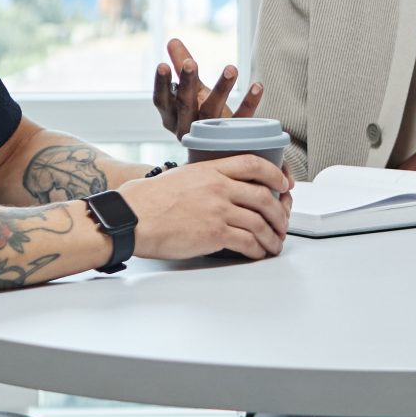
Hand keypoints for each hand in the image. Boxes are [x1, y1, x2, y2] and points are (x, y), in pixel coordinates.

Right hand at [119, 158, 291, 260]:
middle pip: (264, 197)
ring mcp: (218, 210)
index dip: (275, 174)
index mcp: (210, 169)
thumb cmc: (147, 200)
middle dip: (280, 212)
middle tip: (283, 221)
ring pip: (260, 222)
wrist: (132, 218)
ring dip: (272, 235)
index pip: (254, 164)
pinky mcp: (214, 234)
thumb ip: (203, 178)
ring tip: (275, 243)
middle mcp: (219, 187)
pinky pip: (247, 242)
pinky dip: (258, 249)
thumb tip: (216, 185)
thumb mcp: (180, 176)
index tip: (283, 183)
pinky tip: (259, 252)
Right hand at [151, 37, 264, 135]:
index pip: (162, 100)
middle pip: (185, 105)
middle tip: (191, 63)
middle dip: (188, 83)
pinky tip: (258, 85)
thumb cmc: (198, 115)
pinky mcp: (232, 139)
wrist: (217, 157)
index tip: (163, 65)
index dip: (161, 84)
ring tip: (231, 68)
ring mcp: (209, 135)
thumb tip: (172, 39)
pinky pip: (241, 120)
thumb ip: (181, 66)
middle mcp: (186, 127)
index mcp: (172, 116)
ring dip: (221, 89)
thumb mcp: (189, 92)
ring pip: (212, 112)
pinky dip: (250, 103)